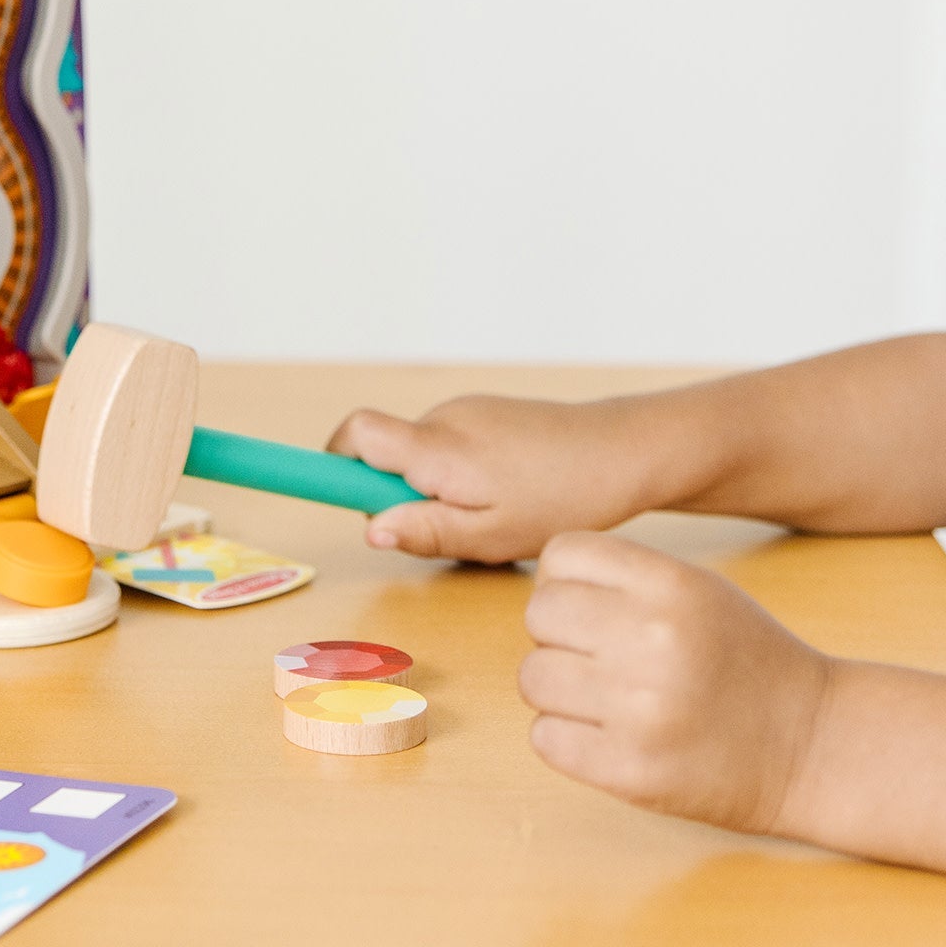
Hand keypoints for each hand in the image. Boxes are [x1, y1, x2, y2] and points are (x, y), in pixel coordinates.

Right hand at [325, 394, 665, 560]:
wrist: (622, 451)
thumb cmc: (560, 497)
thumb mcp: (490, 535)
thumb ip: (425, 530)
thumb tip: (368, 529)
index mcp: (438, 448)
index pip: (356, 434)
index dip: (330, 460)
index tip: (323, 487)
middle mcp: (445, 419)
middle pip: (386, 451)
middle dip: (396, 493)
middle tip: (445, 531)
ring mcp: (468, 410)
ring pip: (422, 454)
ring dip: (435, 488)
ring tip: (491, 516)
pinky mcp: (489, 412)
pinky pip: (451, 446)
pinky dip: (461, 474)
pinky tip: (507, 497)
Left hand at [519, 530, 830, 834]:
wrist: (809, 744)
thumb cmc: (743, 659)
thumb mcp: (697, 588)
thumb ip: (623, 577)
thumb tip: (539, 587)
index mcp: (671, 584)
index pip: (560, 555)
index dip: (563, 581)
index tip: (588, 608)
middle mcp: (653, 638)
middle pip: (539, 615)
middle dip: (557, 636)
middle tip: (593, 657)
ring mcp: (640, 709)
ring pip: (532, 678)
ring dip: (557, 690)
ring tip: (601, 698)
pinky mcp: (631, 771)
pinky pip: (546, 738)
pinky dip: (566, 738)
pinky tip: (606, 735)